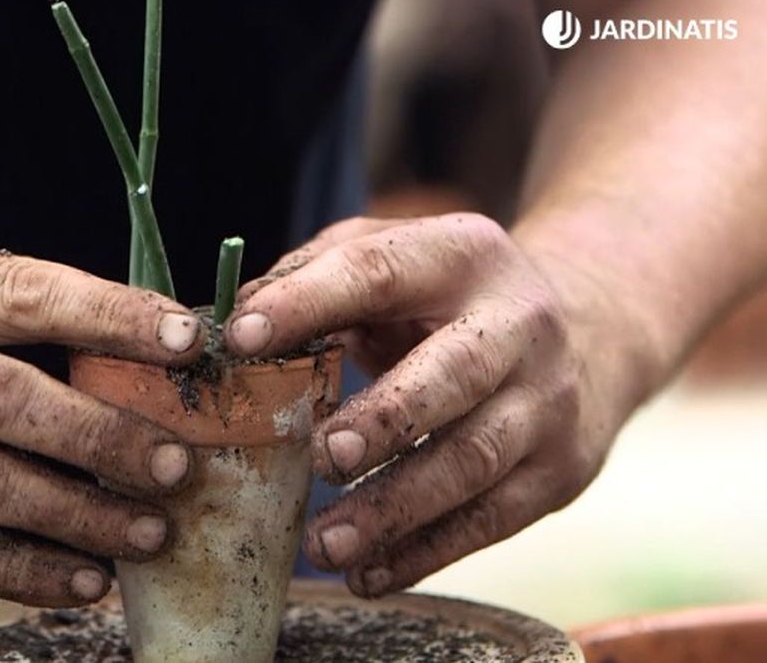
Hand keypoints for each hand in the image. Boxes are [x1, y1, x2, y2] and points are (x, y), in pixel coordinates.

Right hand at [0, 238, 204, 606]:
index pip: (27, 295)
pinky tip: (78, 577)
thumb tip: (129, 347)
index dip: (113, 317)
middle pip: (9, 400)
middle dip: (105, 436)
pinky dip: (21, 569)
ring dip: (77, 515)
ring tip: (146, 531)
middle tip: (175, 465)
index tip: (186, 342)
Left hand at [226, 213, 643, 596]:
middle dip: (387, 417)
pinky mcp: (559, 469)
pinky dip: (425, 552)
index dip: (307, 302)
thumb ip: (315, 278)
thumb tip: (234, 330)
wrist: (591, 335)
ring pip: (472, 460)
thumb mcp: (397, 262)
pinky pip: (490, 520)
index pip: (379, 270)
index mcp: (462, 254)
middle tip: (323, 455)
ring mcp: (545, 401)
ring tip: (324, 541)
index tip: (239, 338)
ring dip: (394, 508)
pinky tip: (367, 572)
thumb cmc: (449, 301)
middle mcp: (518, 323)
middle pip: (455, 372)